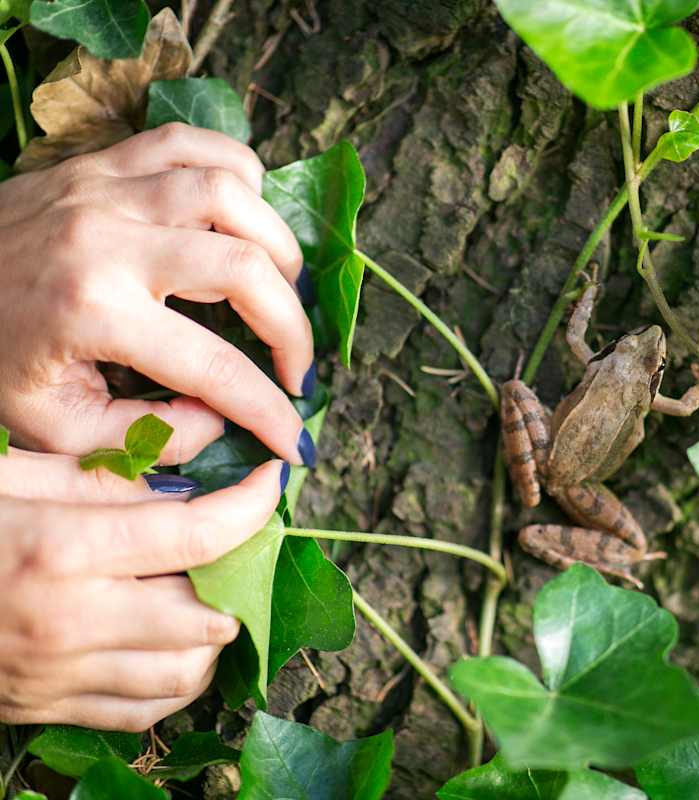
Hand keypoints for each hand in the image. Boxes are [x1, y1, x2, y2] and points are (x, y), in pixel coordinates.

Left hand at [0, 123, 313, 465]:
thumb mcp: (52, 425)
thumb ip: (143, 438)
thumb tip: (219, 421)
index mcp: (93, 313)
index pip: (215, 369)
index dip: (270, 411)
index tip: (297, 438)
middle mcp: (108, 242)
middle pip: (244, 265)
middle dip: (293, 325)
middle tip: (297, 362)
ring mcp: (106, 190)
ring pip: (230, 192)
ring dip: (277, 243)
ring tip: (281, 286)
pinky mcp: (101, 162)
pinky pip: (193, 144)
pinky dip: (239, 172)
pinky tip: (247, 213)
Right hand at [0, 454, 284, 731]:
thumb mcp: (10, 476)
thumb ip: (102, 481)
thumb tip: (185, 485)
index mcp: (61, 549)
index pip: (199, 533)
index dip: (253, 504)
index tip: (272, 479)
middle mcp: (71, 620)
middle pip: (209, 613)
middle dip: (240, 573)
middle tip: (239, 539)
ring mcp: (59, 674)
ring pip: (188, 671)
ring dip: (215, 631)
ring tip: (207, 588)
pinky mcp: (47, 708)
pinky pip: (146, 711)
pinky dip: (179, 679)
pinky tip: (175, 641)